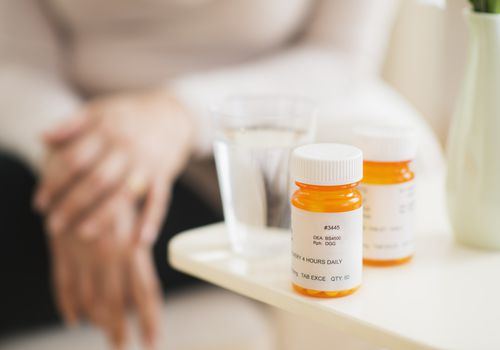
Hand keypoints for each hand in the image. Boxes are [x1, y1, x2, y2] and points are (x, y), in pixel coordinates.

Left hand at [35, 90, 192, 243]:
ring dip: (104, 216)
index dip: (54, 182)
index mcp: (106, 130)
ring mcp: (147, 163)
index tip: (39, 203)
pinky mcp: (164, 175)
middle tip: (53, 225)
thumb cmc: (129, 115)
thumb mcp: (100, 110)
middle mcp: (126, 147)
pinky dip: (152, 220)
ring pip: (124, 193)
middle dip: (73, 204)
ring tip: (83, 235)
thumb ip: (71, 124)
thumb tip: (41, 138)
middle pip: (96, 180)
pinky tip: (141, 241)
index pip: (74, 160)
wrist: (172, 113)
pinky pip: (159, 200)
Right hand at [51, 192, 160, 347]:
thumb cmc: (117, 192)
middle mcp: (108, 253)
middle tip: (124, 349)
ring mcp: (82, 253)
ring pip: (90, 297)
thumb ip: (135, 256)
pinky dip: (68, 303)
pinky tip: (74, 319)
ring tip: (108, 340)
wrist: (82, 162)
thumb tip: (141, 293)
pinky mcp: (60, 248)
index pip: (145, 290)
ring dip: (98, 321)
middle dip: (121, 330)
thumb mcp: (132, 222)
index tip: (153, 341)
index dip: (150, 318)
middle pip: (117, 302)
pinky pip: (63, 283)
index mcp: (131, 245)